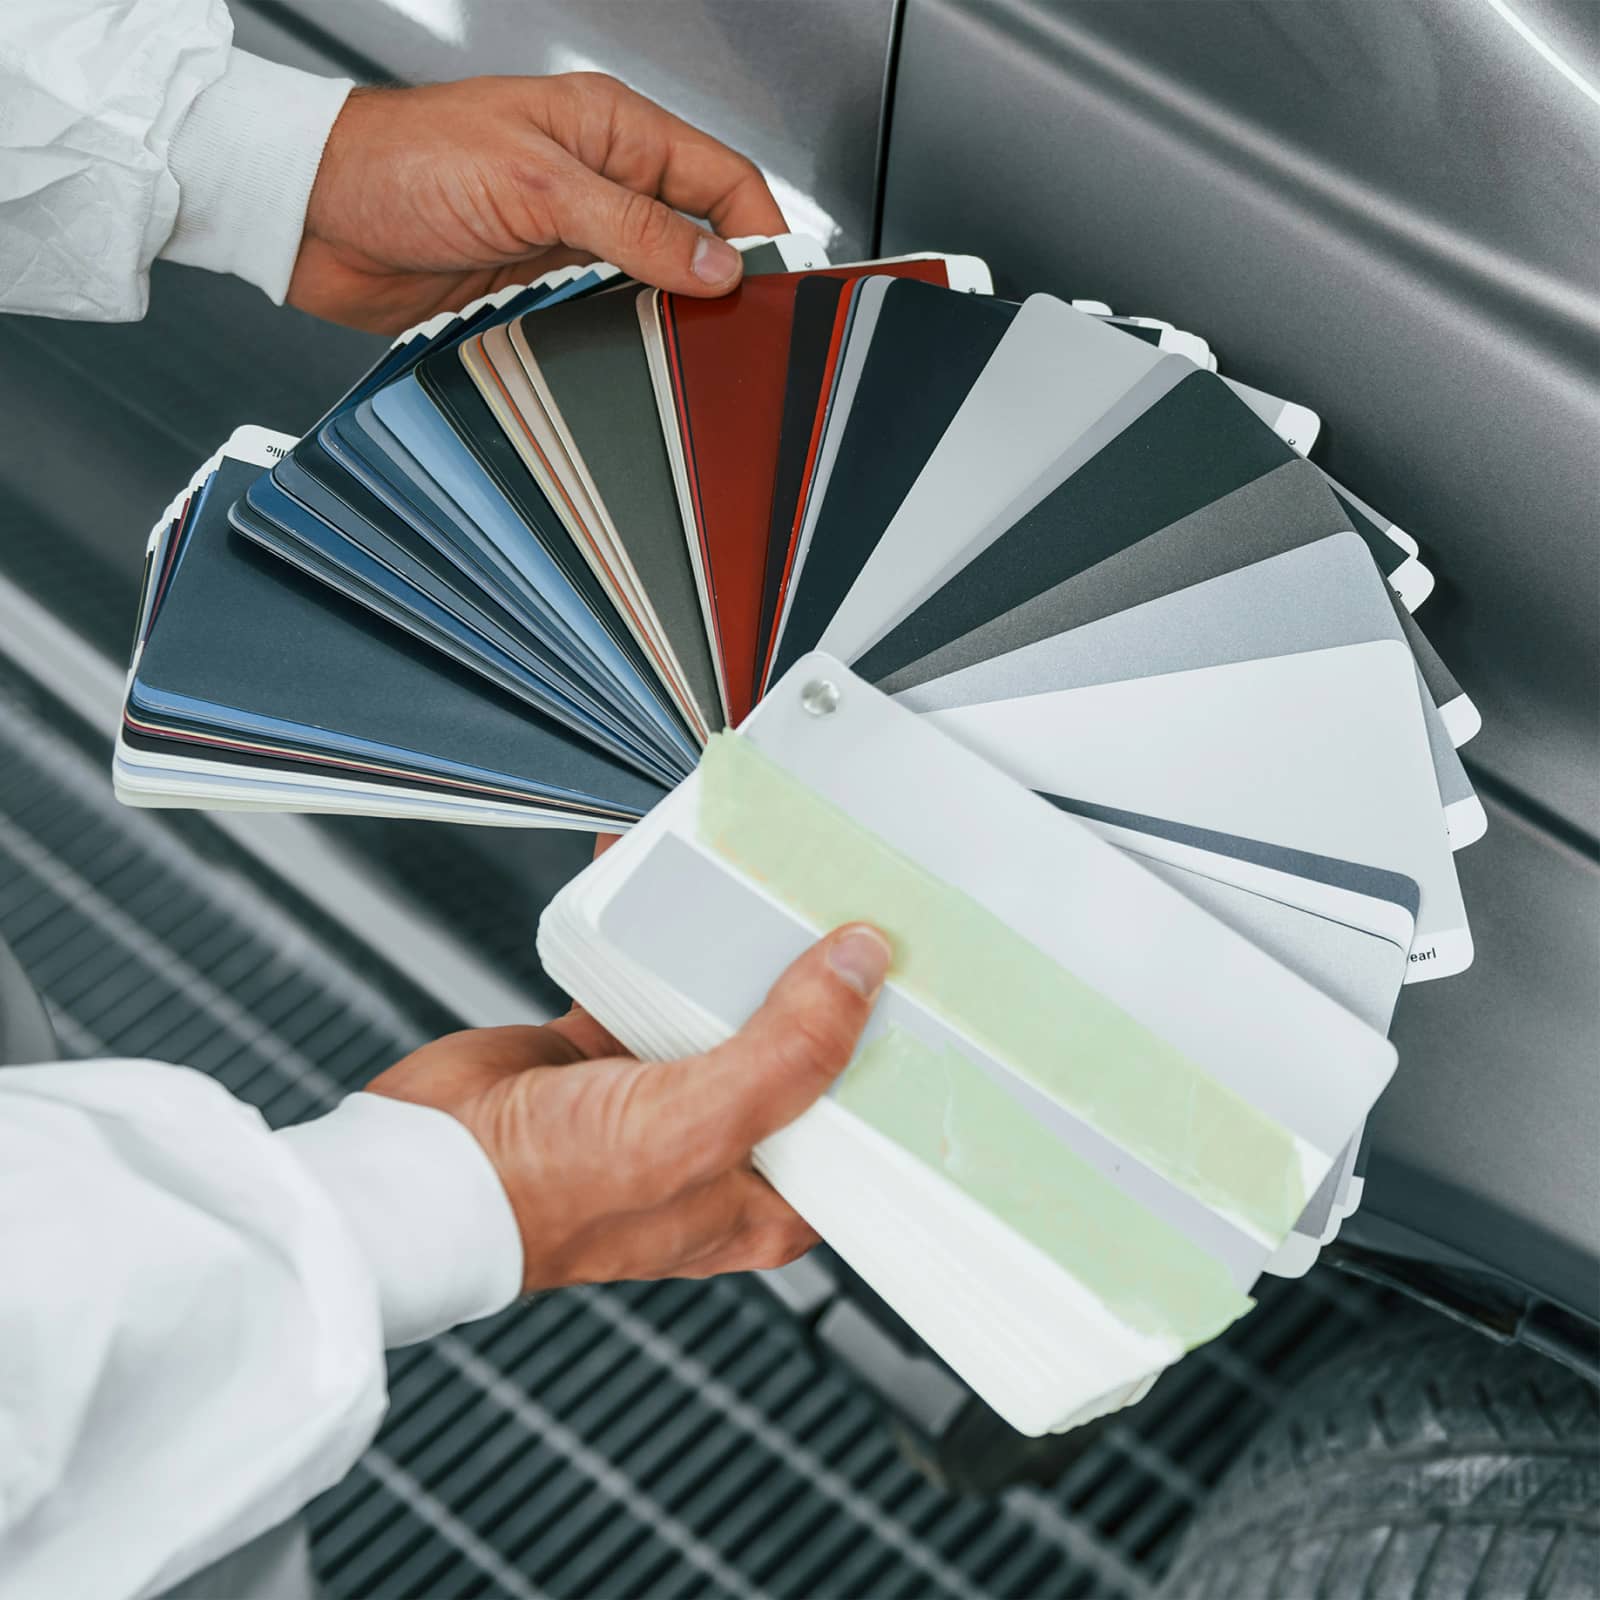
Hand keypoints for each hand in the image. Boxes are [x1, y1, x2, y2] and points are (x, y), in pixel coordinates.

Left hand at [289, 73, 786, 332]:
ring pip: (654, 282)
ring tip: (691, 354)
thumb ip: (633, 226)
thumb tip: (717, 264)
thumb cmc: (402, 164)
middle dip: (722, 282)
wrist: (315, 215)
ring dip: (670, 316)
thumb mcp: (534, 184)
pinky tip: (632, 357)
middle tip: (740, 334)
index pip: (721, 178)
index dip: (759, 230)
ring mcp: (571, 236)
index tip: (779, 288)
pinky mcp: (540, 283)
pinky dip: (623, 337)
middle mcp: (597, 181)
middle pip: (696, 234)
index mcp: (610, 130)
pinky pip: (604, 315)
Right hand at [365, 923, 891, 1290]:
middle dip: (822, 985)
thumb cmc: (547, 1193)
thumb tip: (860, 967)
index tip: (920, 993)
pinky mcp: (608, 1046)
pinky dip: (658, 929)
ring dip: (742, 945)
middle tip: (855, 914)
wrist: (419, 1171)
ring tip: (773, 883)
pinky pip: (652, 975)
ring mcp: (663, 1092)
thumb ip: (788, 1053)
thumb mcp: (695, 1127)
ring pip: (727, 1003)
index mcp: (761, 1196)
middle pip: (798, 1051)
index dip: (892, 1063)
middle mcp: (720, 1145)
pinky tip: (667, 878)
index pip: (857, 1127)